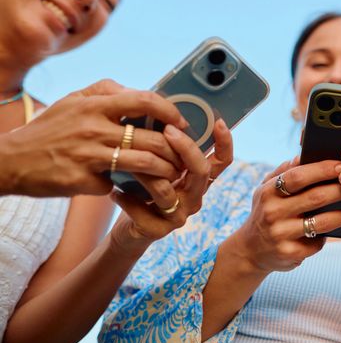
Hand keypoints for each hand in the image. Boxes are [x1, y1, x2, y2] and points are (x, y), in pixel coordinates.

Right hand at [0, 79, 187, 197]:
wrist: (10, 160)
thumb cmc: (48, 129)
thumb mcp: (73, 100)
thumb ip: (106, 92)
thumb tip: (139, 92)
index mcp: (94, 106)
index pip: (145, 101)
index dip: (170, 111)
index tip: (181, 122)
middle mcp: (93, 128)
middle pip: (152, 138)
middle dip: (175, 151)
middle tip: (183, 158)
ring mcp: (88, 156)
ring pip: (144, 164)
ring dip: (165, 172)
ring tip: (171, 176)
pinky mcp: (81, 181)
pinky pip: (116, 185)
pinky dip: (125, 188)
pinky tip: (130, 190)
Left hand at [109, 119, 232, 253]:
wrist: (130, 229)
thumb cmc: (143, 190)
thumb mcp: (157, 167)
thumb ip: (165, 147)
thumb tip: (160, 112)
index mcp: (198, 179)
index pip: (222, 161)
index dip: (225, 142)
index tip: (219, 121)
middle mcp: (195, 196)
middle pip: (201, 170)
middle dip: (187, 148)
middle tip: (168, 130)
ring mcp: (179, 215)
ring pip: (169, 190)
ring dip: (147, 172)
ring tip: (129, 157)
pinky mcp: (159, 231)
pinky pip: (144, 213)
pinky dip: (128, 201)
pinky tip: (114, 192)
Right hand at [232, 159, 340, 274]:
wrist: (250, 251)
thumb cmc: (266, 211)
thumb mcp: (267, 189)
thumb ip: (284, 171)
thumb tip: (304, 153)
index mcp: (268, 192)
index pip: (298, 176)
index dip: (322, 169)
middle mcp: (273, 213)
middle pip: (315, 198)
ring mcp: (280, 235)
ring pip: (322, 223)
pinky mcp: (290, 254)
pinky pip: (318, 243)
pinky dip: (330, 236)